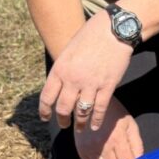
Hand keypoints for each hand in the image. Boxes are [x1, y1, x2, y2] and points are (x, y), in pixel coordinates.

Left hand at [39, 10, 132, 130]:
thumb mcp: (69, 50)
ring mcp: (91, 84)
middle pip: (63, 108)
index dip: (45, 110)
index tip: (45, 117)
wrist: (113, 30)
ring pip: (82, 111)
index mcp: (60, 69)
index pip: (47, 97)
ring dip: (80, 123)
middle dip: (62, 120)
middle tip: (64, 124)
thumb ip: (63, 68)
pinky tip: (94, 126)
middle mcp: (73, 79)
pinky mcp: (108, 86)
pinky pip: (100, 108)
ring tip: (80, 128)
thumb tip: (60, 84)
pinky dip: (96, 120)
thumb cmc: (90, 36)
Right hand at [74, 96, 143, 158]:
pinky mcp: (81, 149)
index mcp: (118, 138)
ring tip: (110, 154)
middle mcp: (104, 146)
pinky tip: (100, 153)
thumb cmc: (114, 114)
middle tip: (120, 154)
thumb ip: (136, 144)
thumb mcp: (130, 124)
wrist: (92, 104)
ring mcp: (91, 148)